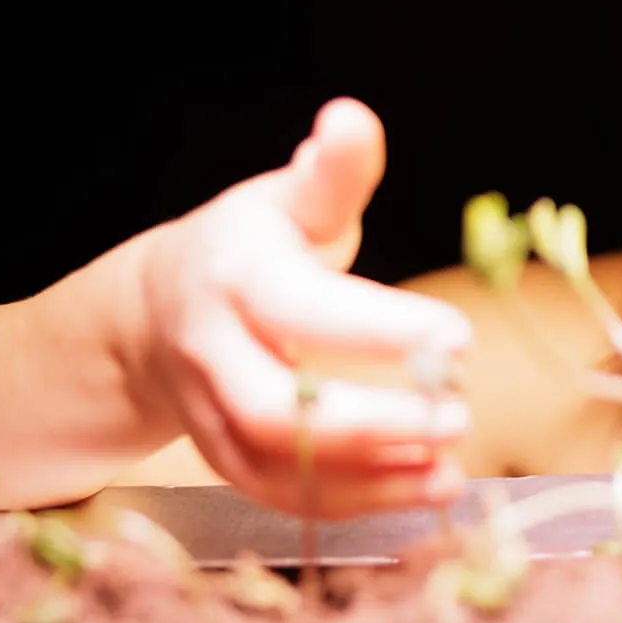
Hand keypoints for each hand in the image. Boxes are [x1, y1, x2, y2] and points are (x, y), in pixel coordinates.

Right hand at [135, 98, 474, 517]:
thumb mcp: (290, 199)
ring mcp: (210, 410)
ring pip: (276, 464)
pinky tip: (422, 487)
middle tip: (460, 416)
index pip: (302, 310)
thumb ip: (334, 173)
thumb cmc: (252, 245)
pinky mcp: (224, 457)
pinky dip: (353, 502)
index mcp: (236, 274)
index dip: (379, 330)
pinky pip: (280, 495)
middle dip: (372, 423)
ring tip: (452, 471)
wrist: (159, 310)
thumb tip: (352, 119)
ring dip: (369, 479)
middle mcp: (212, 349)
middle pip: (275, 407)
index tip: (462, 337)